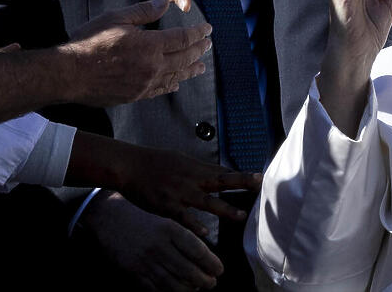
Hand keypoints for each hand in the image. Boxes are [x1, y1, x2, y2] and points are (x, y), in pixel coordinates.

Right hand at [61, 0, 211, 105]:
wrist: (69, 74)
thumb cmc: (89, 43)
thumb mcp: (116, 18)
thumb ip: (144, 11)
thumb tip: (164, 3)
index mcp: (150, 45)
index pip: (183, 38)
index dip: (197, 33)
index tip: (207, 30)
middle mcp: (152, 67)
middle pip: (184, 58)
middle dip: (198, 50)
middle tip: (207, 45)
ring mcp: (145, 84)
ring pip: (176, 76)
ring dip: (190, 70)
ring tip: (200, 67)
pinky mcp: (135, 96)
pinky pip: (160, 90)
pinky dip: (171, 85)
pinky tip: (176, 83)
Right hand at [81, 193, 223, 290]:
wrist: (110, 218)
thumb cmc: (143, 219)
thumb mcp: (166, 220)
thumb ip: (185, 236)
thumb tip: (206, 255)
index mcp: (170, 229)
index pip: (197, 251)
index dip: (212, 263)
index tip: (219, 270)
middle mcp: (159, 245)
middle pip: (187, 270)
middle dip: (204, 280)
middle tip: (212, 283)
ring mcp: (145, 260)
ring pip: (172, 283)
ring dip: (188, 289)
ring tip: (197, 288)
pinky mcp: (133, 272)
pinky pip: (155, 288)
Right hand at [115, 146, 261, 231]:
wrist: (130, 166)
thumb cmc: (156, 162)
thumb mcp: (181, 159)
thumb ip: (200, 169)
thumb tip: (219, 172)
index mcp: (195, 167)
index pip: (224, 172)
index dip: (242, 175)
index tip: (260, 177)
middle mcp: (191, 179)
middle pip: (221, 180)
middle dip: (241, 182)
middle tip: (259, 185)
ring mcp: (180, 192)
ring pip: (207, 201)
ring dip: (225, 209)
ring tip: (241, 216)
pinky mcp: (167, 205)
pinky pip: (183, 217)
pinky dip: (195, 224)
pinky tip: (206, 233)